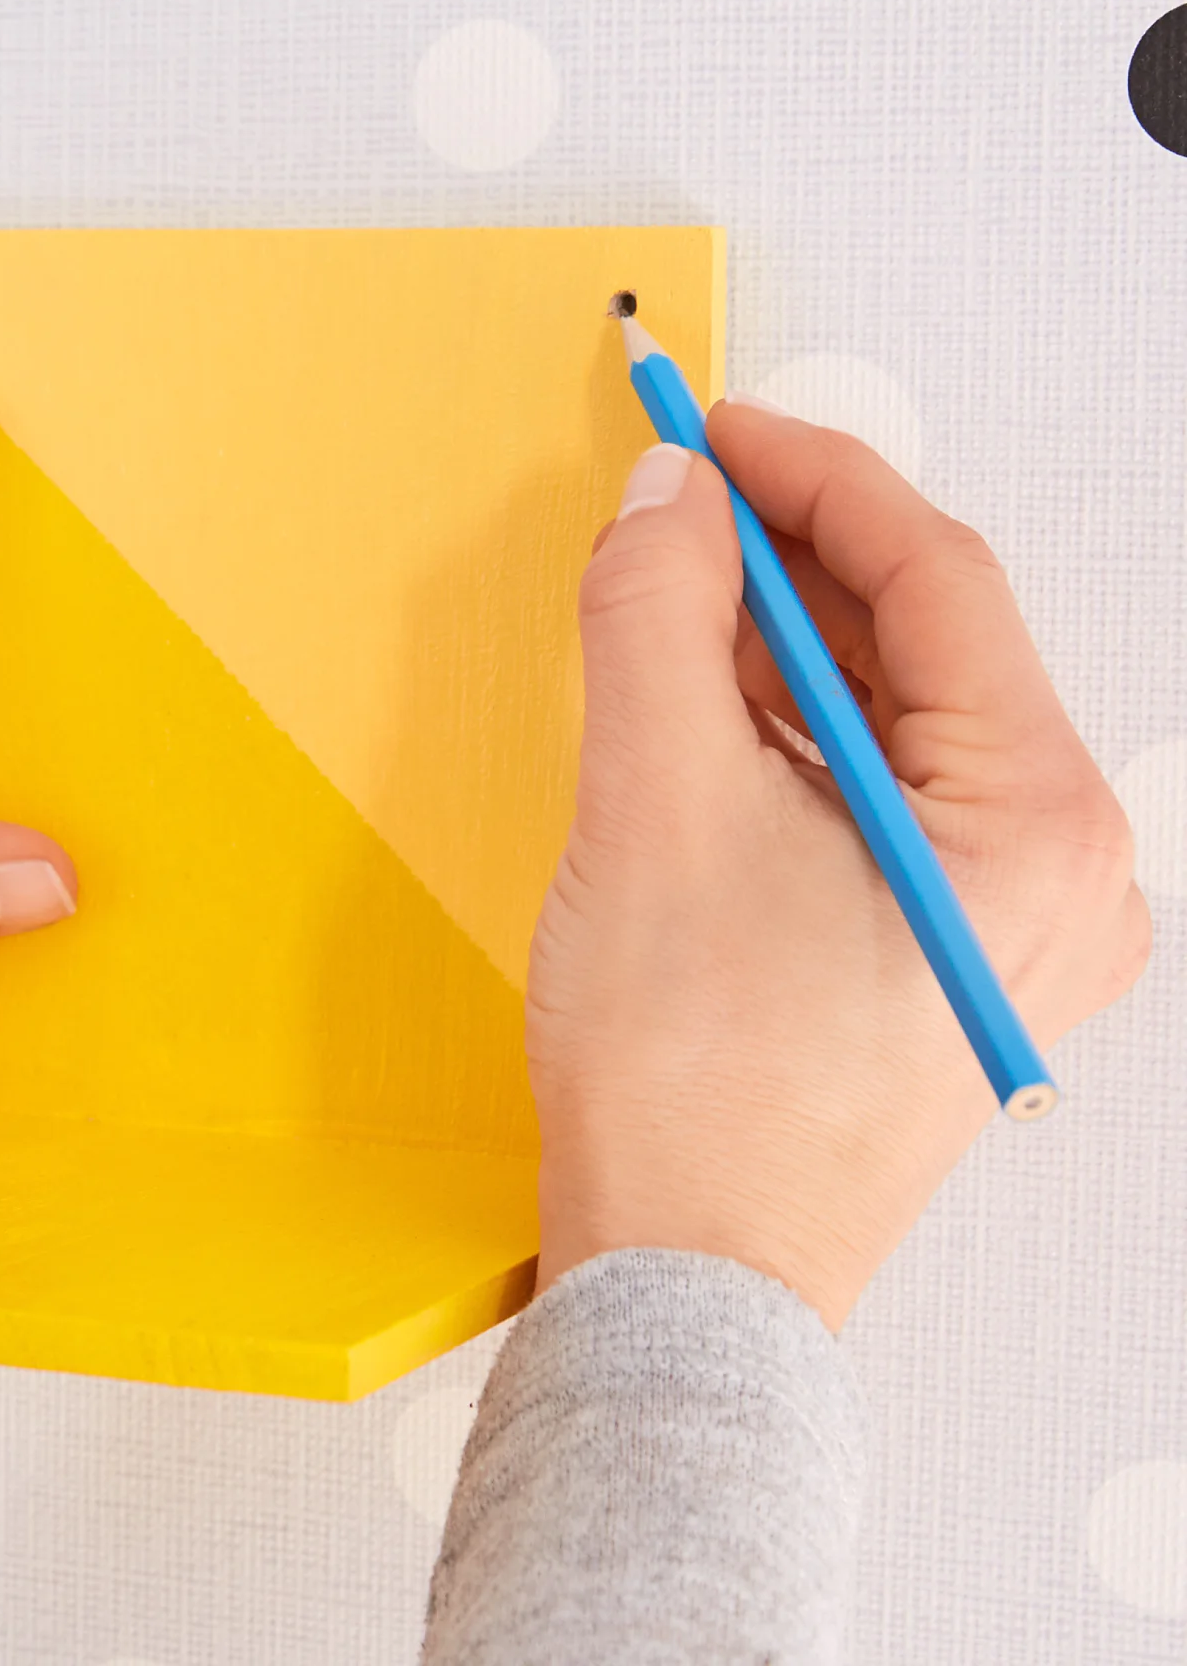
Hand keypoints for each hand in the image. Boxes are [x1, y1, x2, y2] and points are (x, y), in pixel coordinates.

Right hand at [526, 400, 1147, 1330]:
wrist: (680, 1278)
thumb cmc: (692, 1086)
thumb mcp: (653, 807)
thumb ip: (658, 618)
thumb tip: (669, 497)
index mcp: (1035, 825)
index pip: (935, 580)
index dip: (811, 478)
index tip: (713, 429)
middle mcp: (1056, 871)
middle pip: (921, 645)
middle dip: (785, 566)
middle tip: (677, 507)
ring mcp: (1003, 918)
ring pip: (890, 718)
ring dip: (775, 650)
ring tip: (665, 612)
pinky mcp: (939, 950)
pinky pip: (870, 792)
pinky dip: (783, 735)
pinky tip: (697, 714)